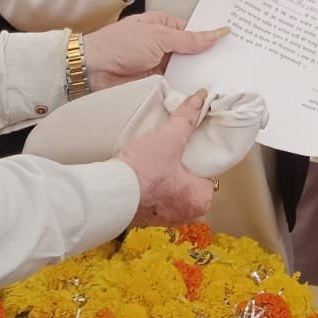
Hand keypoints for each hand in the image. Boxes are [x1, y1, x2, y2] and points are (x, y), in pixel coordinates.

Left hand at [81, 13, 227, 89]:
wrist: (92, 71)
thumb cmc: (116, 45)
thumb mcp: (158, 37)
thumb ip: (188, 40)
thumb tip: (213, 34)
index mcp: (162, 25)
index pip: (193, 30)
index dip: (210, 36)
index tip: (230, 41)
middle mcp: (162, 44)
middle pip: (192, 51)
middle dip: (207, 57)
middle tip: (231, 61)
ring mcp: (159, 64)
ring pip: (186, 69)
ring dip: (198, 74)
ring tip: (221, 77)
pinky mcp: (156, 83)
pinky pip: (177, 84)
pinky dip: (187, 87)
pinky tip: (201, 90)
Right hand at [115, 90, 215, 225]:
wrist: (108, 194)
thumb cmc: (142, 173)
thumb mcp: (168, 139)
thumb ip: (186, 118)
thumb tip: (199, 99)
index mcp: (199, 200)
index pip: (208, 175)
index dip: (199, 159)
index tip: (190, 149)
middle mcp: (185, 215)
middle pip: (190, 184)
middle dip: (181, 169)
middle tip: (173, 152)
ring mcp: (164, 219)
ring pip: (172, 193)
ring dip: (165, 179)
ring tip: (156, 160)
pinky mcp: (144, 219)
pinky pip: (154, 199)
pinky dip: (150, 187)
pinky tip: (143, 173)